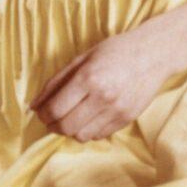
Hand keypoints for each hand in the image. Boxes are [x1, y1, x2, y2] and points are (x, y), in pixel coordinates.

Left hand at [32, 17, 186, 141]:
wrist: (153, 54)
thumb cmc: (114, 51)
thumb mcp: (81, 59)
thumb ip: (55, 82)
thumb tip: (34, 104)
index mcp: (88, 78)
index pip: (56, 108)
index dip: (42, 114)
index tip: (39, 112)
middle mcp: (102, 97)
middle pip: (66, 126)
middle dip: (52, 125)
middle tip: (50, 118)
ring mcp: (116, 111)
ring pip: (82, 135)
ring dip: (70, 130)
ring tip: (69, 118)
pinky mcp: (127, 119)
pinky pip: (99, 135)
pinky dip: (87, 131)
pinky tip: (87, 118)